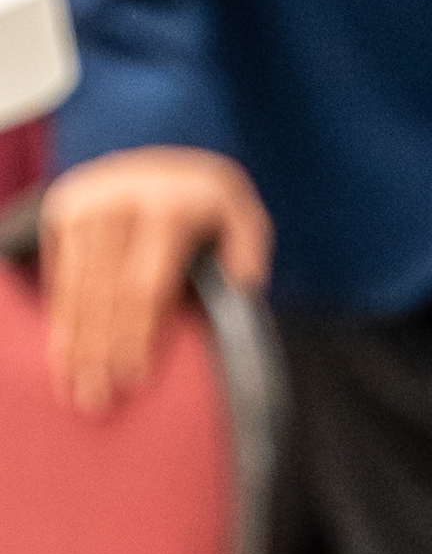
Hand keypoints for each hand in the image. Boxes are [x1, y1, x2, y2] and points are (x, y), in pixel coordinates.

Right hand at [36, 148, 271, 412]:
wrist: (162, 151)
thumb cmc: (211, 203)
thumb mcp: (243, 216)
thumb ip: (248, 251)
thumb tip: (242, 288)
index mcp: (167, 208)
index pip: (145, 285)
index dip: (136, 335)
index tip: (133, 380)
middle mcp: (118, 202)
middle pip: (104, 293)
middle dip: (98, 352)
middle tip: (95, 401)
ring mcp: (85, 203)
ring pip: (76, 287)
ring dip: (72, 342)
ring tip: (72, 389)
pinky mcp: (63, 208)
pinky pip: (61, 274)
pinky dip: (61, 316)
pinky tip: (61, 354)